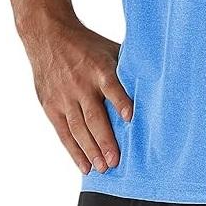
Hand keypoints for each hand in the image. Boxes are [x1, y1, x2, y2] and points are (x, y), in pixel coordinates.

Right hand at [22, 17, 132, 174]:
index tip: (130, 118)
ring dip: (91, 150)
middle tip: (116, 161)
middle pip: (94, 116)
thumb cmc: (88, 45)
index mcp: (100, 68)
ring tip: (102, 168)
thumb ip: (127, 67)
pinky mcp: (51, 106)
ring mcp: (65, 97)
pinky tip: (84, 165)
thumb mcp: (110, 49)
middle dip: (105, 140)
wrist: (50, 37)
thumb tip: (155, 80)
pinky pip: (63, 132)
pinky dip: (73, 150)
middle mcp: (82, 84)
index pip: (112, 87)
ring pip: (78, 129)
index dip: (121, 102)